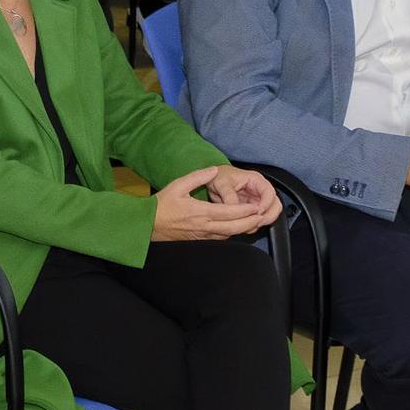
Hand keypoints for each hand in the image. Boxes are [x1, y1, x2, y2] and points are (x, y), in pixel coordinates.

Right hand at [151, 166, 271, 240]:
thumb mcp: (177, 185)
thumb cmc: (161, 205)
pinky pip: (221, 238)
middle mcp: (204, 226)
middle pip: (234, 228)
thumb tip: (214, 170)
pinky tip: (237, 228)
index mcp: (201, 212)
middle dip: (250, 222)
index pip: (229, 213)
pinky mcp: (199, 239)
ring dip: (243, 229)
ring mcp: (202, 235)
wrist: (147, 225)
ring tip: (254, 221)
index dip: (246, 210)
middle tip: (262, 216)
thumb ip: (198, 177)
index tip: (257, 206)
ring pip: (229, 235)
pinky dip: (232, 233)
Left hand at [206, 165, 281, 229]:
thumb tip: (234, 209)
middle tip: (257, 223)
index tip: (257, 212)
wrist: (212, 180)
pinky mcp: (252, 210)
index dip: (266, 204)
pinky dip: (254, 225)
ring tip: (249, 226)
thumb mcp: (221, 183)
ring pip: (269, 214)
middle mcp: (260, 190)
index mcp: (256, 180)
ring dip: (262, 222)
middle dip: (268, 216)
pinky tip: (244, 227)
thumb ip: (228, 196)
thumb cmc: (218, 177)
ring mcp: (257, 201)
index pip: (269, 192)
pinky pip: (259, 219)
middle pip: (275, 204)